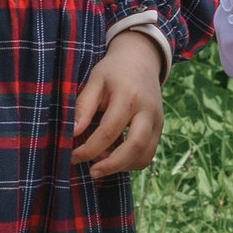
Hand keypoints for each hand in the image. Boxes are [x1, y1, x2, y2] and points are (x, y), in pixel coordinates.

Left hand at [69, 30, 165, 177]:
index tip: (73, 156)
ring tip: (101, 163)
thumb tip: (72, 134)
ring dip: (122, 166)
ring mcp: (157, 121)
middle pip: (135, 146)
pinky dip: (131, 162)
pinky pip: (148, 154)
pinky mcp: (160, 128)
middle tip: (92, 173)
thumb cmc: (114, 71)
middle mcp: (147, 110)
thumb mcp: (95, 81)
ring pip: (145, 155)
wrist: (141, 60)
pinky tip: (114, 156)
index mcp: (129, 96)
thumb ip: (84, 106)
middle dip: (112, 165)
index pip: (110, 130)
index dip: (90, 149)